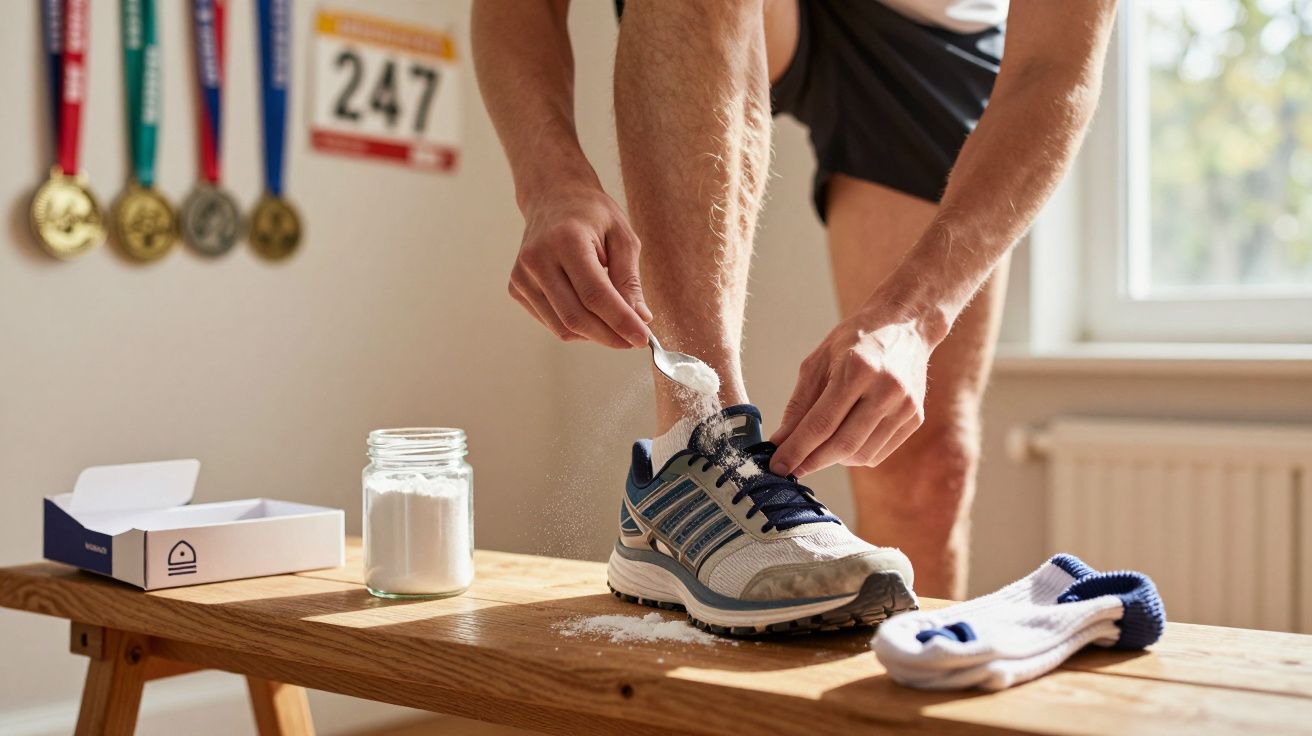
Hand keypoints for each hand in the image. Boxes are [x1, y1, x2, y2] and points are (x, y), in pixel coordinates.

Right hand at [508, 185, 653, 347]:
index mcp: (566, 240)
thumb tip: (640, 318)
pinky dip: (576, 327)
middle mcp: (537, 259)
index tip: (643, 339)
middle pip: (576, 317)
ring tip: (614, 323)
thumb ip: (629, 279)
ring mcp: (522, 276)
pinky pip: (552, 323)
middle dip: (610, 336)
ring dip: (594, 334)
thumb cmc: (592, 215)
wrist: (553, 198)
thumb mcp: (622, 237)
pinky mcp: (516, 289)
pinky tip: (590, 311)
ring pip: (562, 327)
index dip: (620, 321)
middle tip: (634, 340)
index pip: (595, 294)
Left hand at [769, 310, 935, 476]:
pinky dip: (854, 456)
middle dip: (811, 461)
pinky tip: (842, 443)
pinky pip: (878, 453)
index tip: (778, 466)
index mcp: (859, 370)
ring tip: (816, 450)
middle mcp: (886, 390)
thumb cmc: (856, 340)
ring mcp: (904, 406)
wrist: (905, 326)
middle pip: (843, 444)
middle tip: (791, 468)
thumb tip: (781, 441)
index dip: (797, 449)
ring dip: (832, 460)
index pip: (822, 423)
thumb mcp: (818, 362)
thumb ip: (799, 404)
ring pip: (861, 454)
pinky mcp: (914, 418)